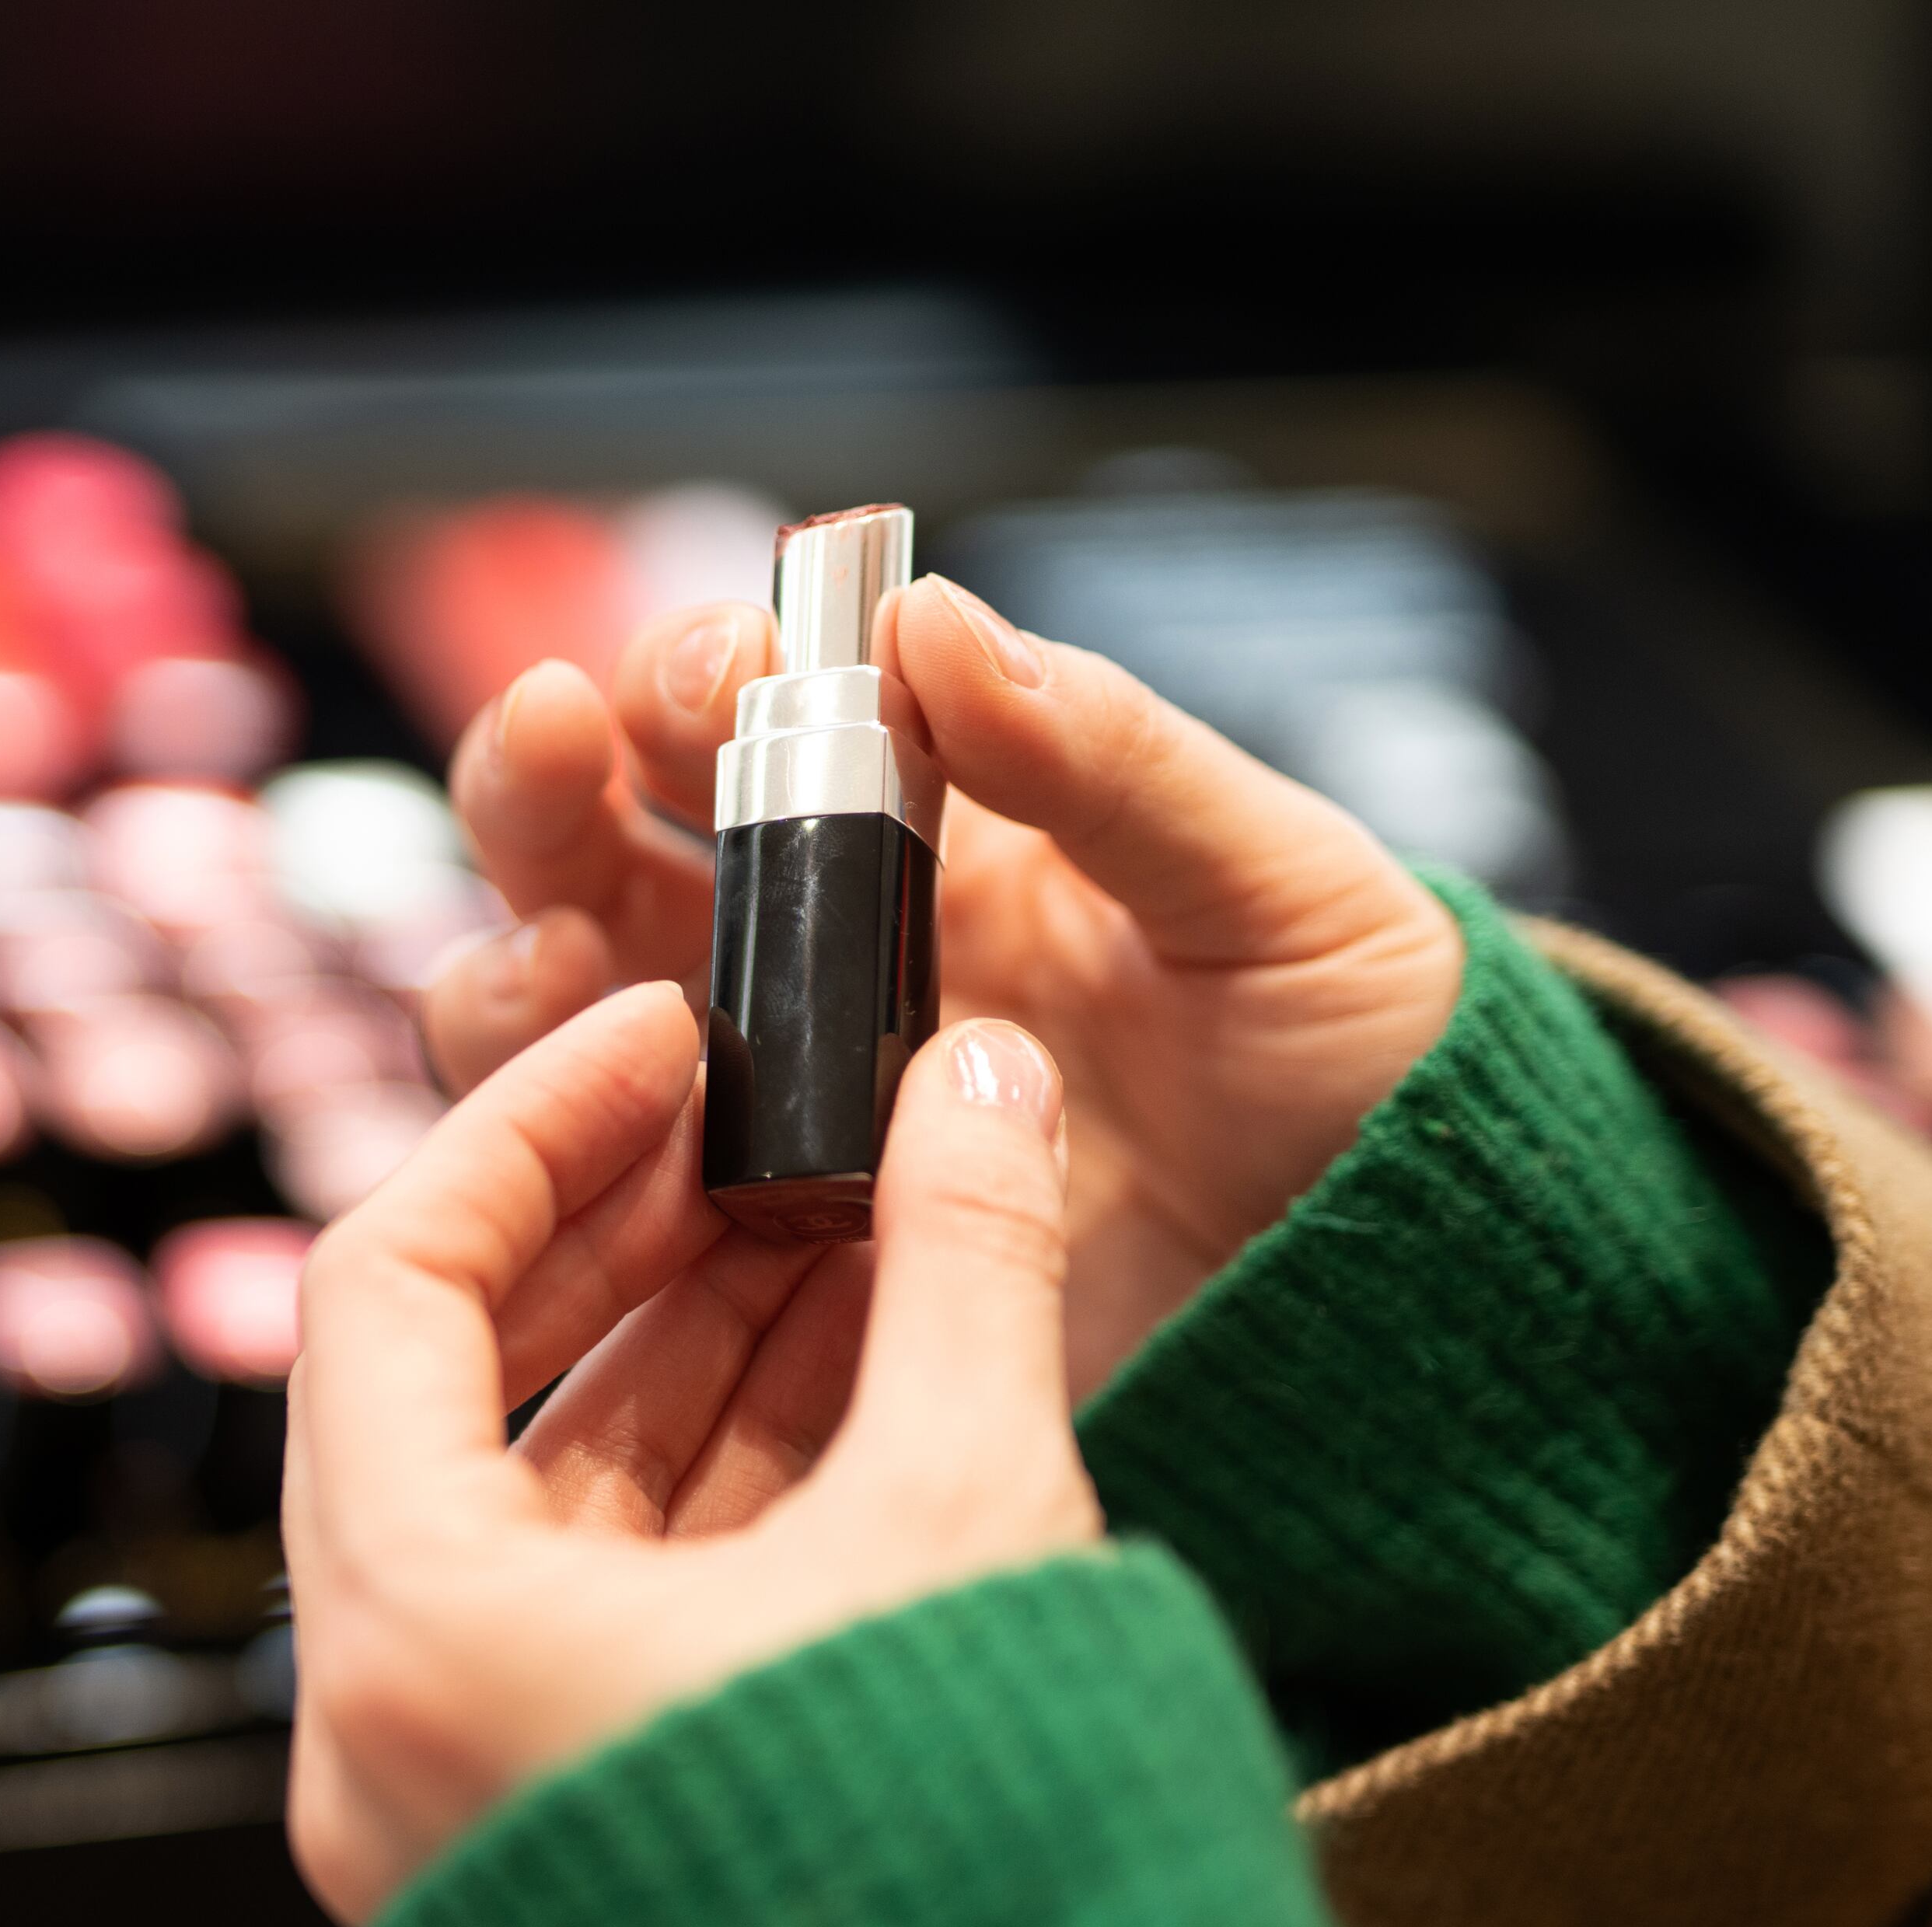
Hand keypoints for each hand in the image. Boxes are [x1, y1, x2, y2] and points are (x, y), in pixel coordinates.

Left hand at [283, 983, 1096, 1926]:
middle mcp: (390, 1733)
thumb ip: (967, 1267)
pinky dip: (710, 1488)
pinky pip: (597, 1617)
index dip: (528, 1128)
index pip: (383, 1286)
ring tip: (842, 1221)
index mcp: (416, 1641)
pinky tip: (849, 1371)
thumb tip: (983, 1072)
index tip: (662, 1037)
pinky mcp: (569, 1850)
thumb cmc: (966, 1889)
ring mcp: (470, 1805)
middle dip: (622, 1237)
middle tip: (765, 1116)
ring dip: (685, 1352)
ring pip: (539, 1508)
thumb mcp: (974, 1519)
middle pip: (450, 1392)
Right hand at [425, 577, 1463, 1387]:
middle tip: (552, 741)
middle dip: (543, 784)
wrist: (1408, 1301)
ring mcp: (786, 1120)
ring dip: (523, 969)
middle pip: (601, 853)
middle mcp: (823, 969)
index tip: (714, 670)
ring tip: (559, 967)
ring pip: (566, 1024)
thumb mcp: (1279, 889)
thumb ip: (1110, 760)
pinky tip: (611, 1147)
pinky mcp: (777, 1269)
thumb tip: (935, 620)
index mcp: (937, 839)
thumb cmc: (1365, 1072)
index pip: (756, 723)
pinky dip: (574, 1163)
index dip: (698, 675)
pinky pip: (619, 1207)